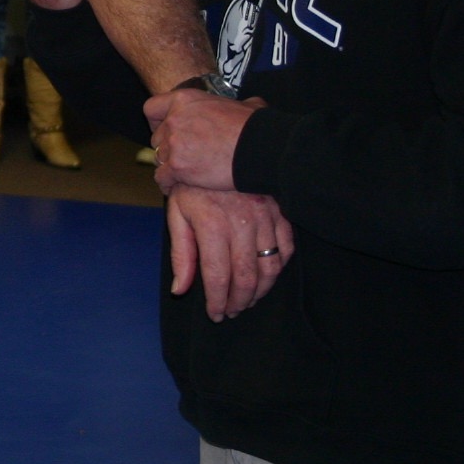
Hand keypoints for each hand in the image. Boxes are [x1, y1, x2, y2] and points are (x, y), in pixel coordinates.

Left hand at [145, 89, 259, 192]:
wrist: (260, 149)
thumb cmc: (256, 127)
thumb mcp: (244, 105)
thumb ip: (235, 105)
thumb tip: (250, 105)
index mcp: (185, 100)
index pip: (152, 108)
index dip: (157, 121)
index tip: (165, 129)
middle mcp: (174, 119)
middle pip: (157, 137)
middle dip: (168, 147)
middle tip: (182, 156)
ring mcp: (173, 143)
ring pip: (159, 158)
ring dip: (169, 166)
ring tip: (182, 174)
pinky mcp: (177, 167)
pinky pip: (162, 178)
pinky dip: (167, 184)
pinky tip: (175, 187)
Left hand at [165, 187, 293, 320]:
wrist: (218, 148)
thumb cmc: (193, 185)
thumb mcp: (177, 213)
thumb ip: (181, 254)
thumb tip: (179, 290)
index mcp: (211, 224)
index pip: (217, 276)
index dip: (217, 301)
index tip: (216, 314)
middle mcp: (240, 223)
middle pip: (245, 277)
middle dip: (240, 301)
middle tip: (233, 312)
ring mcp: (264, 217)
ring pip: (270, 267)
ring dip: (261, 290)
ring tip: (249, 300)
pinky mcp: (279, 211)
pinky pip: (287, 247)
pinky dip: (280, 267)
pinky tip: (268, 275)